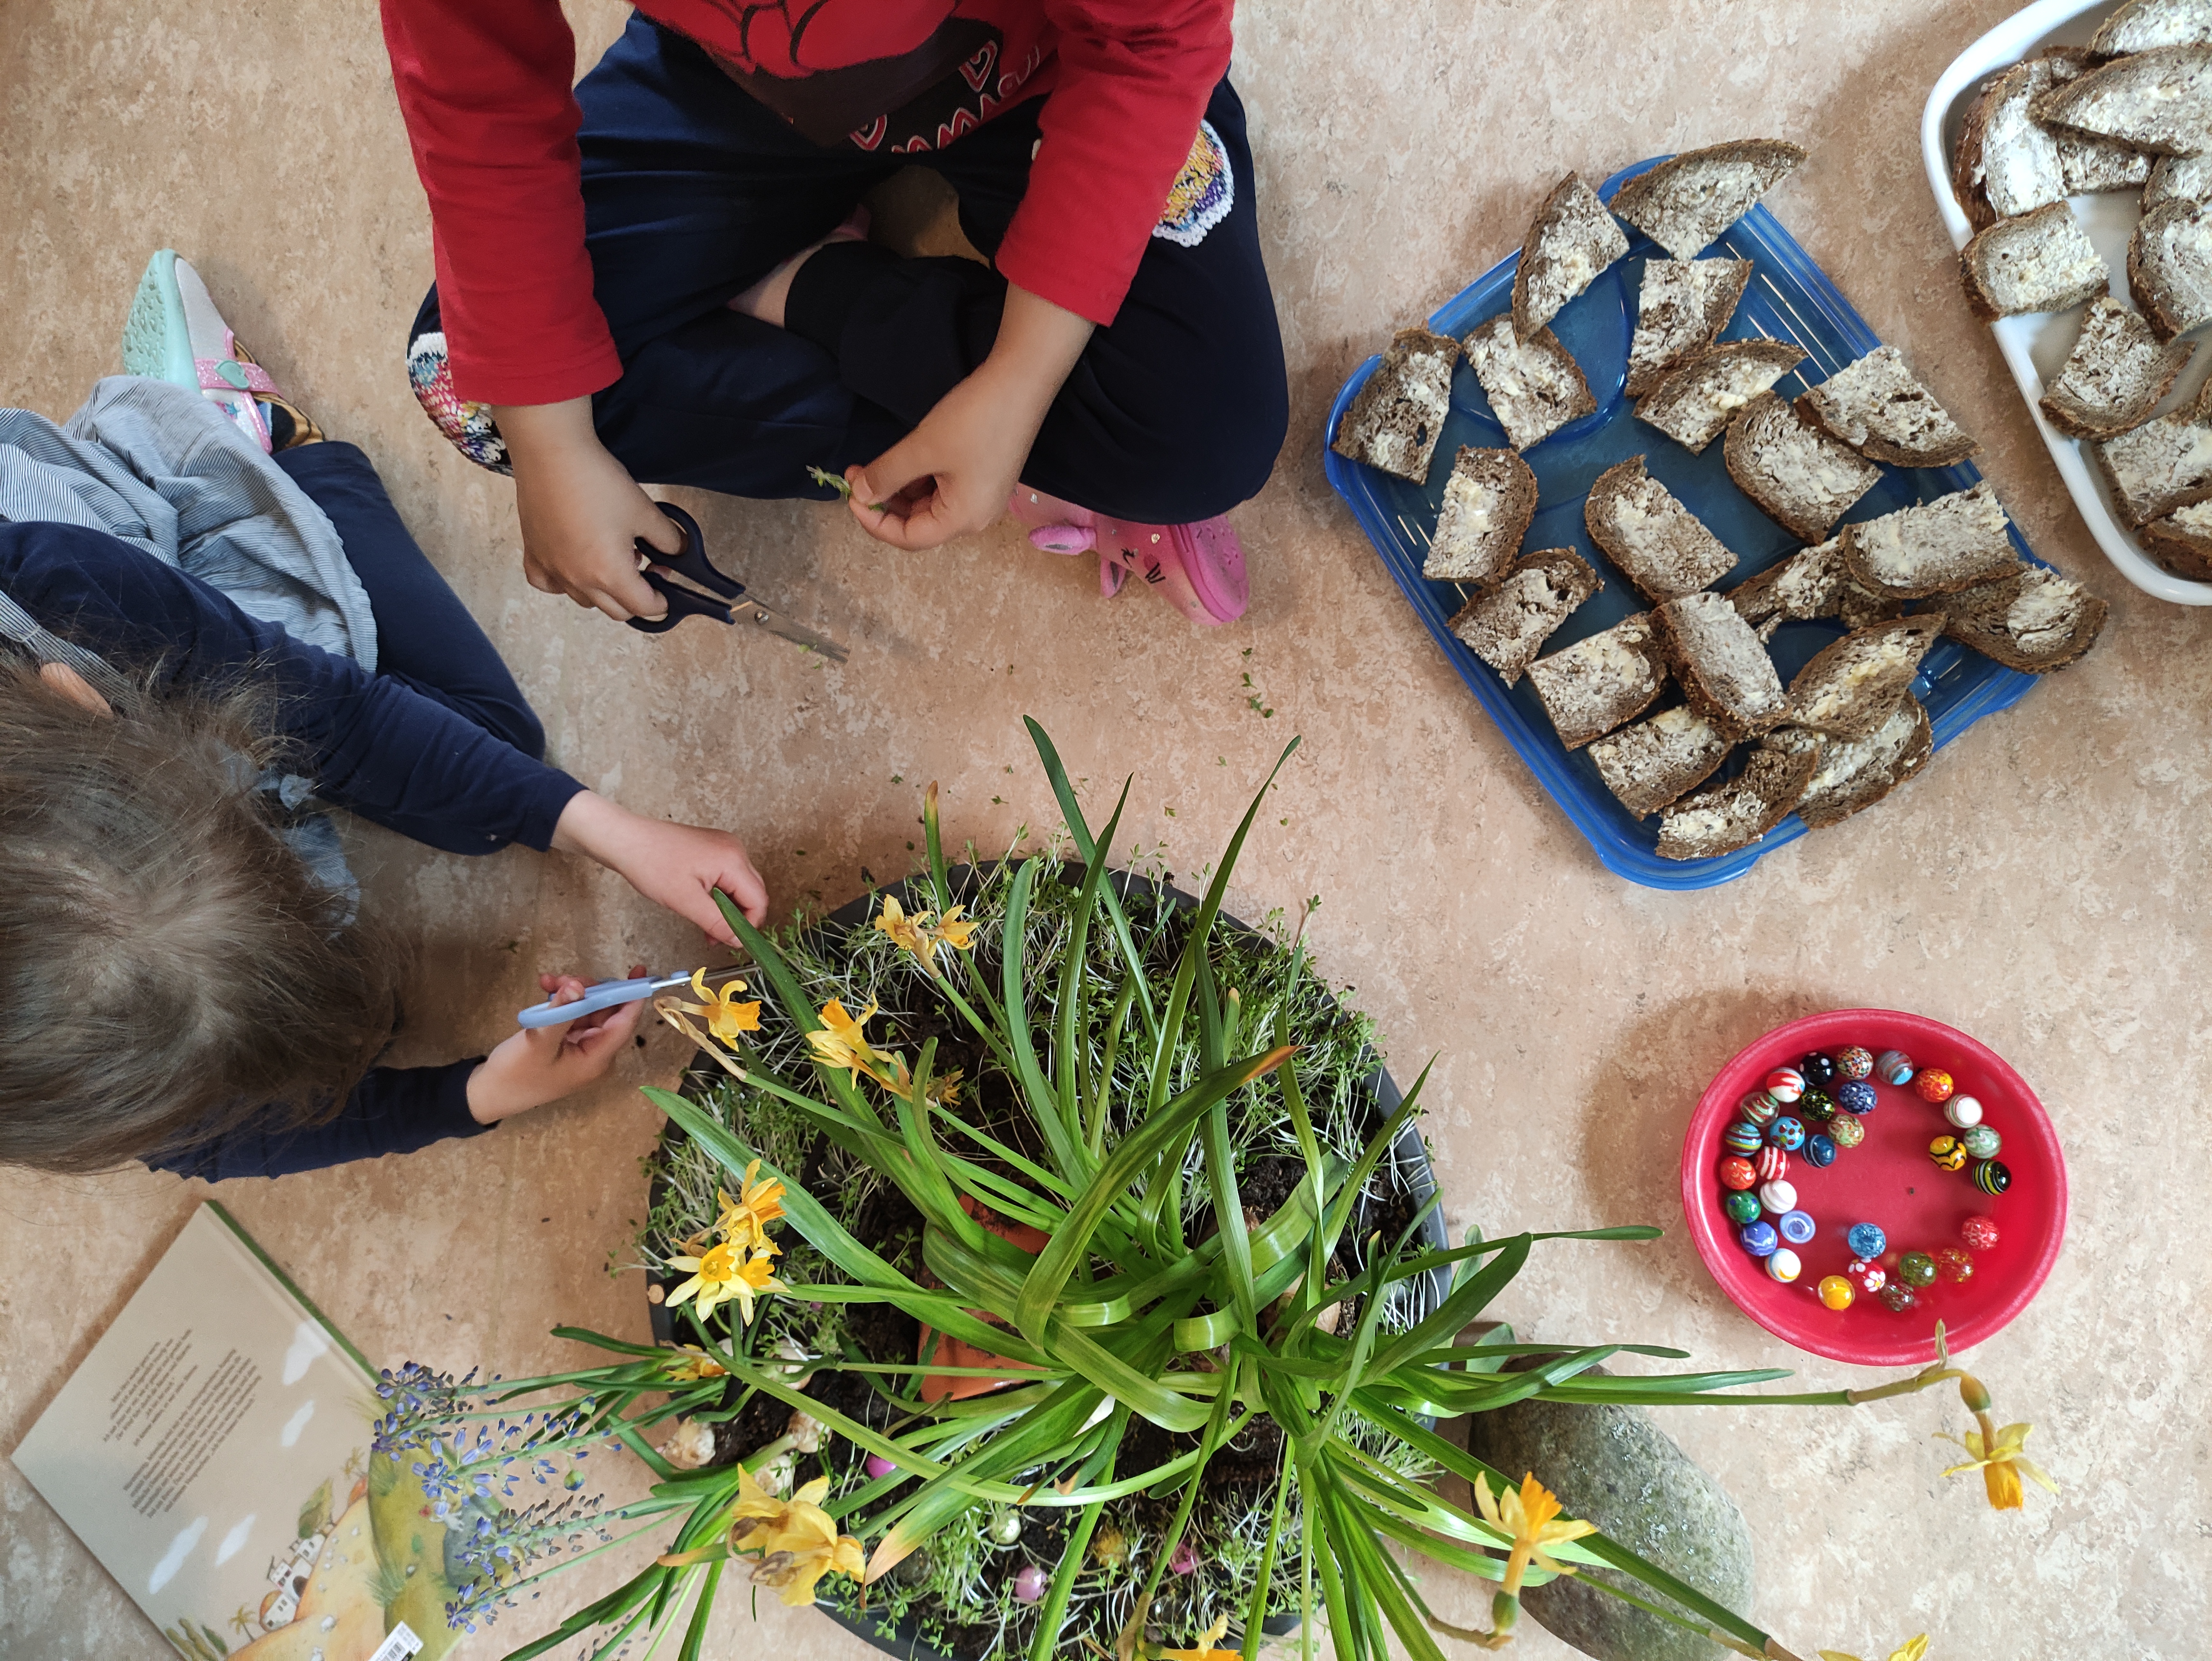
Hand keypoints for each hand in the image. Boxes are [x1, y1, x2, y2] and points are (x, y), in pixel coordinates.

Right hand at [466, 966, 646, 1123]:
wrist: (489, 1093)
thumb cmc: (515, 1074)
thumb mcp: (538, 1040)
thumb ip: (561, 1011)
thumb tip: (578, 986)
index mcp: (597, 1059)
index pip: (624, 1022)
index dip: (633, 995)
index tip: (638, 971)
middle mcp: (595, 1053)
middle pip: (606, 1011)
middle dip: (588, 989)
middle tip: (564, 978)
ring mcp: (581, 1047)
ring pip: (588, 1009)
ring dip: (571, 992)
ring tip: (548, 982)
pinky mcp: (567, 1042)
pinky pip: (573, 1015)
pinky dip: (561, 1001)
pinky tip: (545, 988)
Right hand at [495, 397, 683, 621]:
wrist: (552, 453)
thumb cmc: (596, 480)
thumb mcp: (645, 511)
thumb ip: (669, 539)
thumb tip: (679, 551)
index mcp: (609, 573)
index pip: (643, 607)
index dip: (662, 601)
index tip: (666, 592)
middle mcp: (577, 579)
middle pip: (616, 610)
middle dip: (635, 598)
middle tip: (645, 570)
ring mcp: (552, 569)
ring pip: (584, 600)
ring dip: (603, 590)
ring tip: (611, 557)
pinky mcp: (533, 554)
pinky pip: (549, 584)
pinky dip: (564, 582)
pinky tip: (574, 562)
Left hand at [551, 790, 768, 943]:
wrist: (626, 840)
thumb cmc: (651, 864)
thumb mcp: (685, 901)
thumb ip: (717, 923)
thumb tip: (737, 940)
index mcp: (732, 860)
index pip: (758, 900)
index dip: (748, 925)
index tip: (733, 942)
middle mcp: (734, 849)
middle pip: (753, 892)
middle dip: (739, 918)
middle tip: (718, 936)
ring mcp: (724, 846)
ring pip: (740, 886)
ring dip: (728, 909)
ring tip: (707, 926)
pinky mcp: (713, 848)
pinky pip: (728, 876)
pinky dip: (720, 895)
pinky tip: (703, 907)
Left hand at [848, 285, 1093, 550]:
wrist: (1021, 382)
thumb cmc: (974, 419)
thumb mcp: (922, 448)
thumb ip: (887, 475)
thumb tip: (859, 493)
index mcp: (963, 519)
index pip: (909, 538)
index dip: (874, 522)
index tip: (851, 495)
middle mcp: (976, 517)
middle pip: (919, 524)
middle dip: (885, 502)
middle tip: (857, 473)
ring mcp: (982, 498)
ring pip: (929, 506)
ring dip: (899, 489)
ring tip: (875, 464)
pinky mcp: (984, 478)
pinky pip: (944, 489)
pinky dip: (920, 479)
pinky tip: (904, 459)